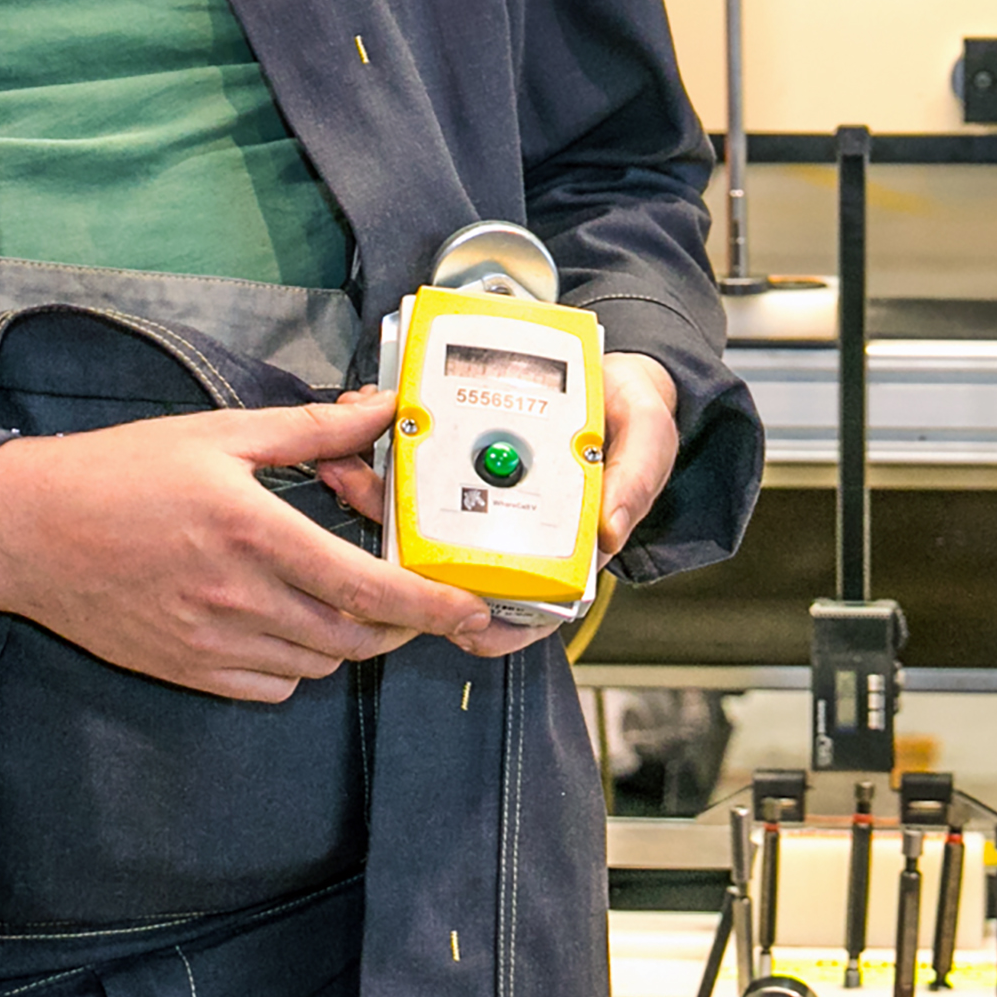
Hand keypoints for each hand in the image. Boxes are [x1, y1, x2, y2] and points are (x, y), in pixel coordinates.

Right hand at [0, 387, 495, 701]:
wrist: (25, 531)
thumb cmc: (119, 475)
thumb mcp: (220, 435)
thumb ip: (312, 430)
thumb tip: (382, 410)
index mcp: (255, 533)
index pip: (367, 586)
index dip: (431, 605)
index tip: (470, 609)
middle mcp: (239, 597)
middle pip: (355, 637)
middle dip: (400, 623)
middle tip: (410, 595)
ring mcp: (211, 642)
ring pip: (318, 664)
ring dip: (347, 638)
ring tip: (340, 596)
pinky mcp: (187, 669)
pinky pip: (270, 686)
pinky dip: (298, 664)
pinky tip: (286, 622)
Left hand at [392, 351, 681, 659]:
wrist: (617, 371)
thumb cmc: (633, 421)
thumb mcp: (648, 443)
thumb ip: (634, 482)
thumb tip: (612, 530)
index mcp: (563, 547)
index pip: (525, 608)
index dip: (488, 624)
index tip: (458, 621)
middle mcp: (514, 531)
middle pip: (454, 562)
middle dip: (401, 547)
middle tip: (372, 505)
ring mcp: (483, 498)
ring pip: (422, 517)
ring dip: (380, 495)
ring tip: (348, 465)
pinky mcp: (464, 460)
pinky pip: (422, 467)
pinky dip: (394, 451)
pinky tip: (372, 424)